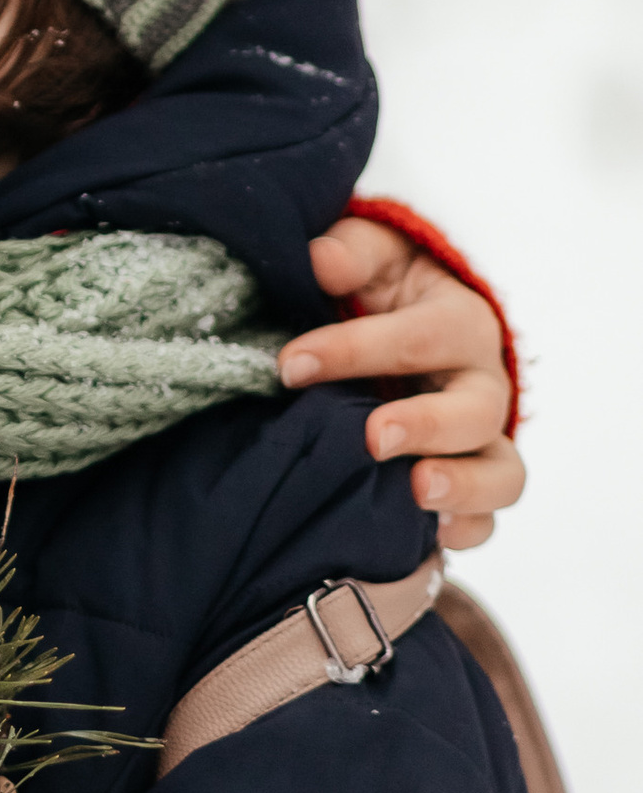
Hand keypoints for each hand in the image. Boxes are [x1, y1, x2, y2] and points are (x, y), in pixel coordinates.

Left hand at [283, 217, 522, 549]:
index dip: (355, 350)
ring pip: (502, 473)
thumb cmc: (384, 291)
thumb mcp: (371, 258)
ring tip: (415, 493)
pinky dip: (466, 531)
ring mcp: (484, 442)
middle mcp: (483, 385)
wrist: (409, 330)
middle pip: (476, 410)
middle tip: (373, 437)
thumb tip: (321, 260)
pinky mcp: (473, 486)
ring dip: (463, 487)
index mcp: (459, 322)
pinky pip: (486, 520)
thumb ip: (350, 253)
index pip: (419, 336)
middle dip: (426, 425)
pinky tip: (430, 540)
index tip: (290, 365)